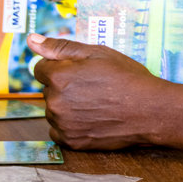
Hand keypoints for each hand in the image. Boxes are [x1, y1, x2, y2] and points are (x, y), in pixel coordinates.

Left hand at [29, 33, 182, 151]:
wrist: (150, 110)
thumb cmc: (127, 78)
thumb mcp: (98, 54)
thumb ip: (62, 47)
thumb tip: (31, 40)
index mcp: (59, 76)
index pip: (41, 69)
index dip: (62, 67)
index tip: (82, 71)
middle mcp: (54, 102)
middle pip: (49, 90)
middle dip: (65, 86)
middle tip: (95, 86)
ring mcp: (61, 124)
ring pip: (54, 110)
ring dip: (67, 106)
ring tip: (97, 103)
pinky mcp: (70, 141)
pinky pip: (60, 130)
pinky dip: (71, 125)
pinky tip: (93, 118)